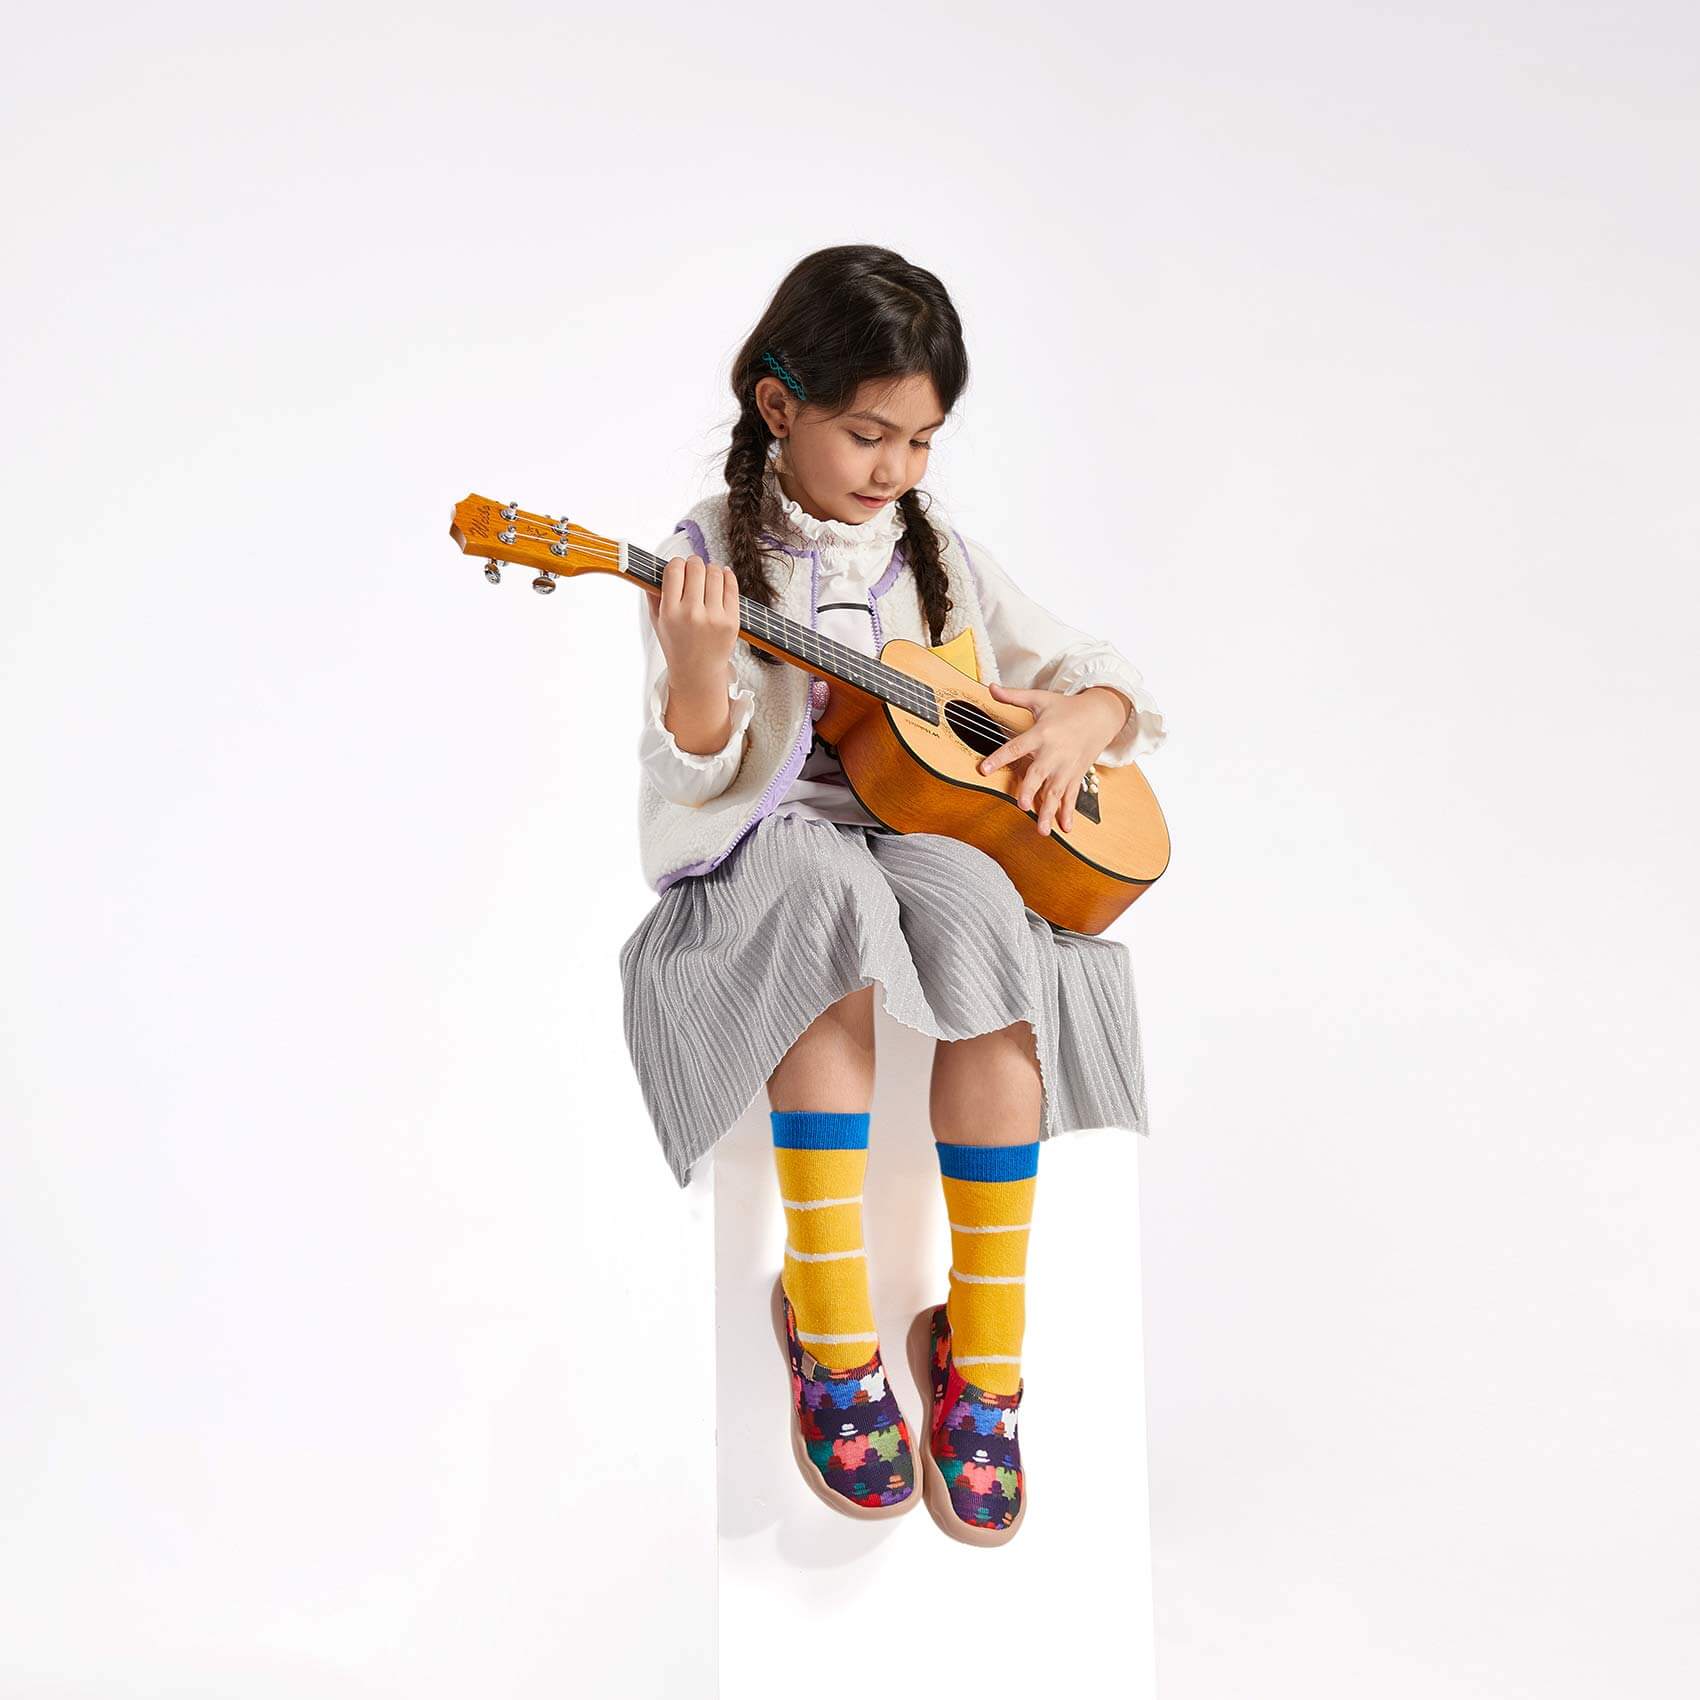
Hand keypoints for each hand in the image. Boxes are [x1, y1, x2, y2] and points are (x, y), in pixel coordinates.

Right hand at [648, 554, 740, 691]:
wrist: (698, 673)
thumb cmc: (677, 646)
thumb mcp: (658, 622)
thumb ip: (654, 595)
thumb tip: (653, 568)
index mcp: (670, 612)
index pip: (674, 570)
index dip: (676, 563)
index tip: (678, 566)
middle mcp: (692, 614)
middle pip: (696, 568)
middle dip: (694, 563)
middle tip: (694, 567)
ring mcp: (714, 617)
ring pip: (715, 573)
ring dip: (710, 568)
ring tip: (708, 574)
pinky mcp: (731, 621)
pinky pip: (732, 587)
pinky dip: (728, 576)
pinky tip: (723, 575)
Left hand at [976, 682, 1131, 836]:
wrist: (1101, 715)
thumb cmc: (1066, 707)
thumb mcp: (1040, 699)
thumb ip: (1013, 697)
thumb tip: (990, 687)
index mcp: (1041, 733)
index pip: (1016, 747)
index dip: (999, 758)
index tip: (984, 769)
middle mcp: (1054, 753)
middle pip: (1039, 774)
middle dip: (1031, 790)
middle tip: (1021, 805)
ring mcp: (1066, 767)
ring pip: (1056, 792)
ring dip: (1049, 811)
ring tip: (1041, 830)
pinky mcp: (1076, 775)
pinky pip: (1072, 796)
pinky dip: (1069, 812)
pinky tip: (1065, 828)